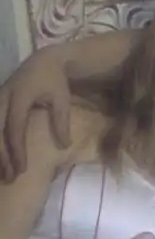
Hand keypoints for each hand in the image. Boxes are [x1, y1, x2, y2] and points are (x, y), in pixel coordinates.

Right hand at [0, 56, 70, 180]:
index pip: (15, 128)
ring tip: (2, 172)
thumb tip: (64, 146)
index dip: (17, 150)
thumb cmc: (55, 82)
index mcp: (19, 97)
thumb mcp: (62, 99)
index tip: (22, 169)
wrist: (43, 61)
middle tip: (10, 177)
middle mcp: (3, 97)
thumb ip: (61, 121)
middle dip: (1, 155)